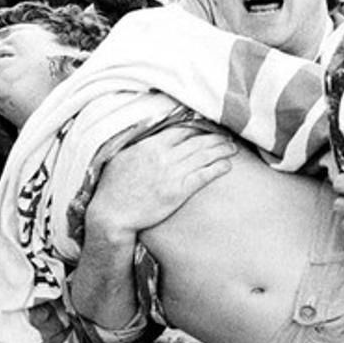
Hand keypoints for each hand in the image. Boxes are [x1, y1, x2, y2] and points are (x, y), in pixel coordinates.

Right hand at [85, 126, 235, 242]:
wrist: (111, 213)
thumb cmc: (113, 187)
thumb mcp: (123, 157)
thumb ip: (141, 146)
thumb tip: (151, 137)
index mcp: (151, 145)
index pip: (182, 131)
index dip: (199, 129)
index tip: (208, 129)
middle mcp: (164, 156)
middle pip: (197, 142)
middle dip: (215, 138)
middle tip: (227, 137)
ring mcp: (172, 174)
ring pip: (203, 156)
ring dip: (221, 150)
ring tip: (232, 148)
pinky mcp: (178, 192)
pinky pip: (203, 176)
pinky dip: (217, 169)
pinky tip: (227, 166)